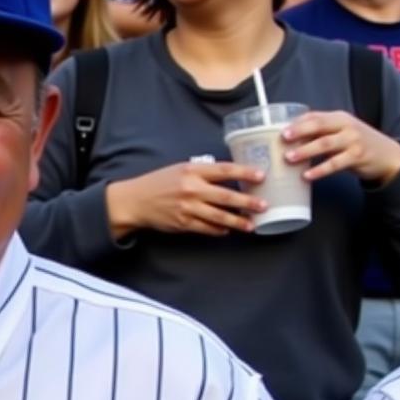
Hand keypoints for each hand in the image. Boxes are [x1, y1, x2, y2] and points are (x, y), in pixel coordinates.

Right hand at [106, 161, 267, 238]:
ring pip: (219, 216)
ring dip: (237, 221)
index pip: (225, 170)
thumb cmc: (159, 183)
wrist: (135, 201)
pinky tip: (228, 230)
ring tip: (251, 224)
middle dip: (247, 202)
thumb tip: (229, 177)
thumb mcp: (180, 169)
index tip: (261, 176)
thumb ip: (202, 172)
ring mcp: (188, 208)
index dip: (245, 172)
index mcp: (192, 171)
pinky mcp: (183, 223)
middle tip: (263, 205)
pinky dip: (218, 230)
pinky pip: (206, 228)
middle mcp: (192, 189)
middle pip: (226, 196)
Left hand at [283, 110, 399, 184]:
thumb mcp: (339, 132)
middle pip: (319, 125)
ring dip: (306, 150)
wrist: (385, 154)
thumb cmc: (354, 143)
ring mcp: (352, 140)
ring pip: (325, 144)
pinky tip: (307, 175)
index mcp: (338, 118)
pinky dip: (320, 170)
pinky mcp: (357, 156)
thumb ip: (319, 133)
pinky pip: (335, 163)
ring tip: (289, 158)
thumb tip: (287, 140)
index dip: (297, 122)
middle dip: (300, 130)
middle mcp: (345, 125)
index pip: (315, 116)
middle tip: (282, 138)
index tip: (279, 129)